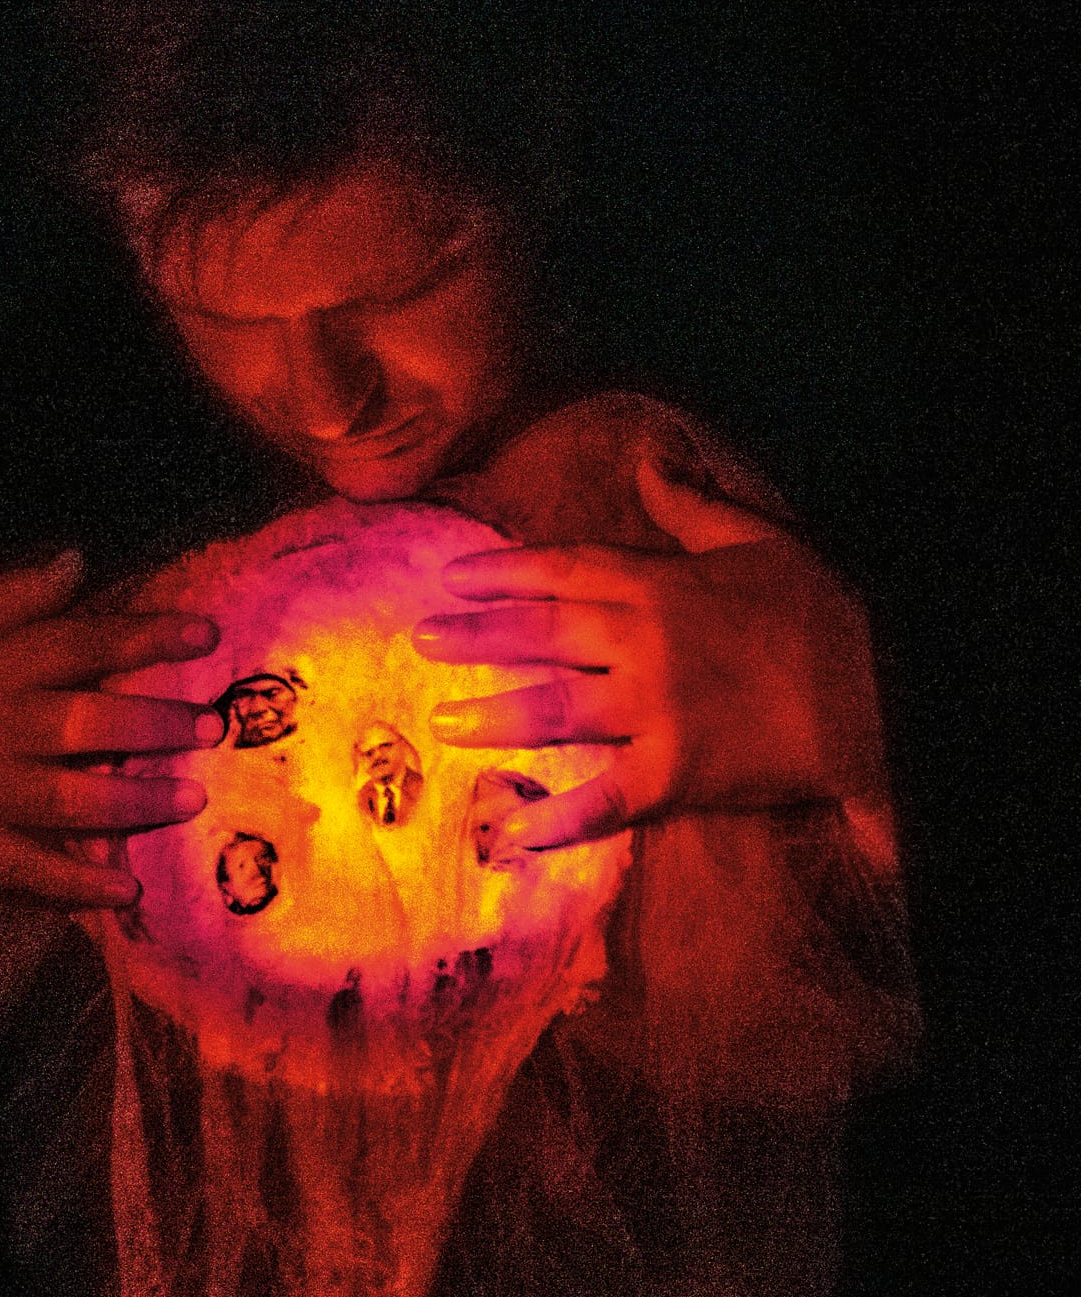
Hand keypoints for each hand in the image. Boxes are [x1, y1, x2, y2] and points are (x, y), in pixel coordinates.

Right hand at [0, 549, 223, 908]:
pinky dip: (76, 886)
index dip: (144, 636)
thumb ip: (9, 594)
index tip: (206, 635)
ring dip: (132, 802)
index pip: (78, 643)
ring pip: (67, 800)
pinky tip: (127, 890)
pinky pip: (26, 871)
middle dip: (152, 723)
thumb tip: (78, 561)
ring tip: (191, 800)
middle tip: (210, 725)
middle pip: (84, 722)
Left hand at [414, 458, 881, 852]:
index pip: (561, 571)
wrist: (875, 697)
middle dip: (474, 639)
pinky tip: (509, 834)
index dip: (500, 573)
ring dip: (493, 719)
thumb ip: (693, 506)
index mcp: (660, 584)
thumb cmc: (820, 616)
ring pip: (553, 713)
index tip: (451, 577)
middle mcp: (643, 644)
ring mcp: (653, 712)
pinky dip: (553, 820)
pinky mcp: (672, 775)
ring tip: (443, 723)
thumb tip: (651, 462)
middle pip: (539, 637)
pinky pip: (599, 800)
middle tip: (421, 641)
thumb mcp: (759, 540)